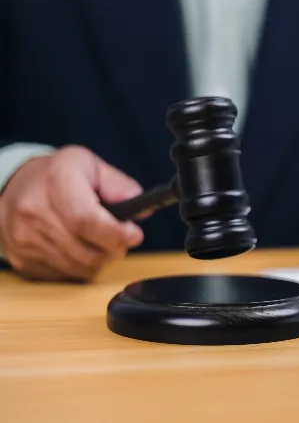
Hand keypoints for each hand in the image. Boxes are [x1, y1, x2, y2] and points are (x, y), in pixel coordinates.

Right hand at [0, 146, 144, 281]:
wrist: (14, 187)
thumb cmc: (58, 175)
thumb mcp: (91, 166)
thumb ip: (120, 186)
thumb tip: (141, 209)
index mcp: (57, 181)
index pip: (87, 220)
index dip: (116, 233)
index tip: (134, 234)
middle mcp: (35, 210)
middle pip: (86, 250)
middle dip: (114, 249)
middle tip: (122, 238)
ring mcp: (25, 238)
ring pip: (78, 268)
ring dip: (99, 260)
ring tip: (101, 242)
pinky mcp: (21, 259)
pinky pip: (63, 275)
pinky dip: (79, 267)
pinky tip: (80, 248)